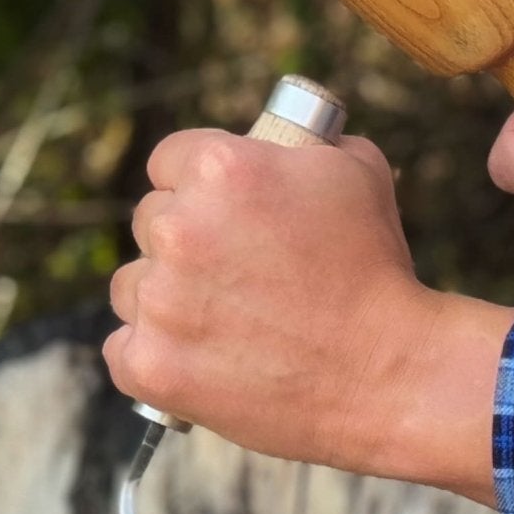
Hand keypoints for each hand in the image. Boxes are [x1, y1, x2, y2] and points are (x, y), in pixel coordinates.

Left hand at [104, 130, 510, 502]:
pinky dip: (154, 356)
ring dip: (166, 299)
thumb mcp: (356, 171)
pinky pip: (123, 348)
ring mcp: (159, 301)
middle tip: (237, 274)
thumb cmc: (376, 271)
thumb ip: (300, 142)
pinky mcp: (149, 364)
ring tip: (228, 322)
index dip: (197, 186)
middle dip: (186, 243)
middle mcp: (178, 228)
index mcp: (220, 169)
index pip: (168, 161)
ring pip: (132, 286)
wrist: (390, 376)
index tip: (221, 214)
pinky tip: (201, 360)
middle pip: (150, 222)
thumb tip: (277, 137)